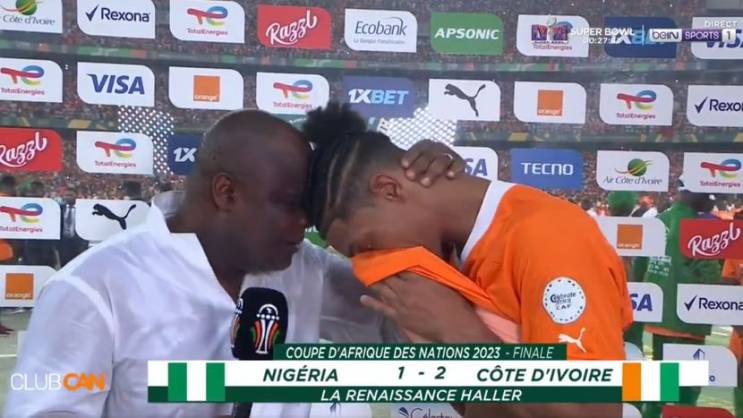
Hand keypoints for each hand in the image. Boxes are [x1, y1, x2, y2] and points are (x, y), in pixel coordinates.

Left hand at [360, 273, 498, 342]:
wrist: (452, 324)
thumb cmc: (453, 302)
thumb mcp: (444, 281)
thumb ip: (433, 272)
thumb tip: (432, 260)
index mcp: (417, 278)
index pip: (399, 266)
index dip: (390, 260)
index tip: (382, 254)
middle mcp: (405, 288)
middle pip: (387, 276)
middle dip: (377, 269)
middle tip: (368, 263)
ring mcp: (400, 303)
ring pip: (382, 290)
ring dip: (373, 282)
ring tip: (363, 276)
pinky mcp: (399, 316)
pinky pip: (381, 308)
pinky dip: (371, 303)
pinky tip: (362, 299)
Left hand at [401, 140, 464, 186]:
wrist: (444, 181)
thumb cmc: (421, 174)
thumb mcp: (412, 169)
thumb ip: (403, 170)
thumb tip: (380, 177)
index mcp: (425, 146)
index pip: (418, 147)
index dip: (411, 155)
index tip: (403, 165)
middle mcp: (437, 148)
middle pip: (429, 153)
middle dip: (419, 165)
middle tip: (410, 177)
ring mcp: (449, 154)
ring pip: (442, 159)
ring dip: (433, 170)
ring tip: (424, 183)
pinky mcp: (459, 163)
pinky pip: (459, 163)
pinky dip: (455, 168)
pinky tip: (450, 176)